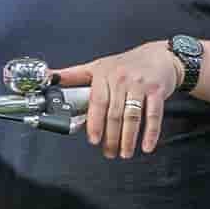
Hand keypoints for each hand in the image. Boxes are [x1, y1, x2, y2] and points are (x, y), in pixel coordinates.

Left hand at [53, 42, 182, 158]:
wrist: (160, 56)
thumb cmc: (127, 63)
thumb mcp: (98, 65)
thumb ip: (74, 75)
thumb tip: (49, 77)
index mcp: (103, 73)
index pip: (97, 102)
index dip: (94, 123)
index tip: (93, 139)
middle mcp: (121, 78)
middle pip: (114, 113)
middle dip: (111, 137)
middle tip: (109, 152)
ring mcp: (140, 85)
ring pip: (132, 117)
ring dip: (128, 139)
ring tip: (124, 152)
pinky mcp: (157, 91)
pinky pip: (153, 116)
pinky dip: (151, 133)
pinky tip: (146, 145)